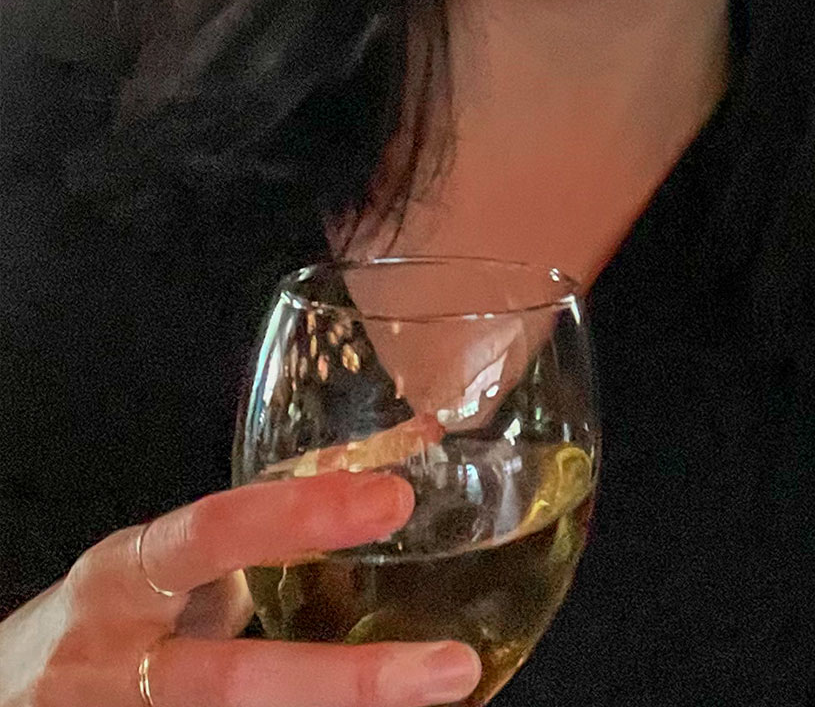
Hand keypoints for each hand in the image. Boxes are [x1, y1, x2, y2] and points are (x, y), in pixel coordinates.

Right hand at [0, 471, 482, 706]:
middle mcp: (112, 663)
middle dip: (349, 681)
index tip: (395, 499)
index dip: (300, 514)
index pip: (212, 532)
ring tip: (441, 700)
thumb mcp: (163, 564)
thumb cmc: (110, 620)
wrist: (1, 702)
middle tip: (449, 668)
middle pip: (232, 683)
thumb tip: (403, 453)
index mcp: (124, 577)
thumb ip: (266, 524)